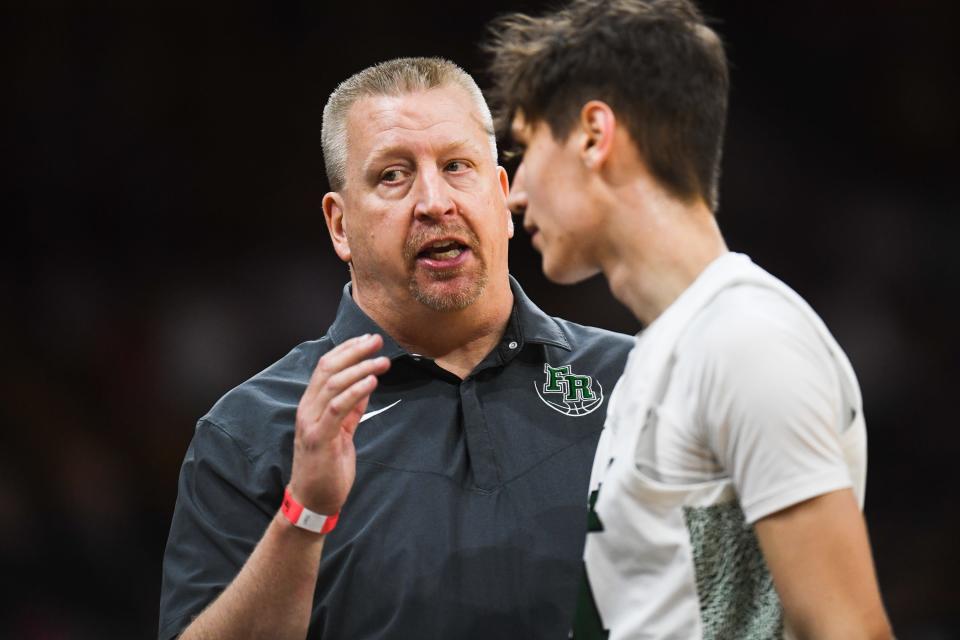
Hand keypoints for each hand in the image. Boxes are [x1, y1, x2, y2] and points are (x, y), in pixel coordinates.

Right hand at [289, 333, 390, 514]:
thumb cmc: (327, 466)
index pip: (325, 366)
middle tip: (378, 341)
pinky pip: (337, 408)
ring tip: (382, 361)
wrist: (314, 501)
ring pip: (333, 384)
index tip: (368, 338)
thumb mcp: (342, 431)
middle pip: (328, 368)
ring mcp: (310, 423)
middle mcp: (307, 409)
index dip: (347, 349)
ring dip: (360, 369)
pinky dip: (355, 391)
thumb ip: (351, 408)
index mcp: (310, 405)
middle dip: (355, 351)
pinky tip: (372, 382)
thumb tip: (366, 383)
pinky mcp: (319, 438)